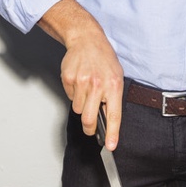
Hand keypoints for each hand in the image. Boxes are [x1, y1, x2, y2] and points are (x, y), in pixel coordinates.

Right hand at [39, 0, 123, 148]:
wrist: (87, 40)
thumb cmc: (104, 59)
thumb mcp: (116, 77)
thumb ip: (112, 99)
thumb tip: (108, 122)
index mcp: (114, 86)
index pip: (114, 115)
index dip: (112, 133)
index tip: (110, 146)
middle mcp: (98, 85)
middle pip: (89, 118)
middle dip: (89, 128)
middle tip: (91, 128)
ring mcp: (82, 82)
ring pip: (78, 109)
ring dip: (82, 105)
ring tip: (87, 90)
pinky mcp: (69, 79)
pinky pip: (70, 97)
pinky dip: (74, 94)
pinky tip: (80, 82)